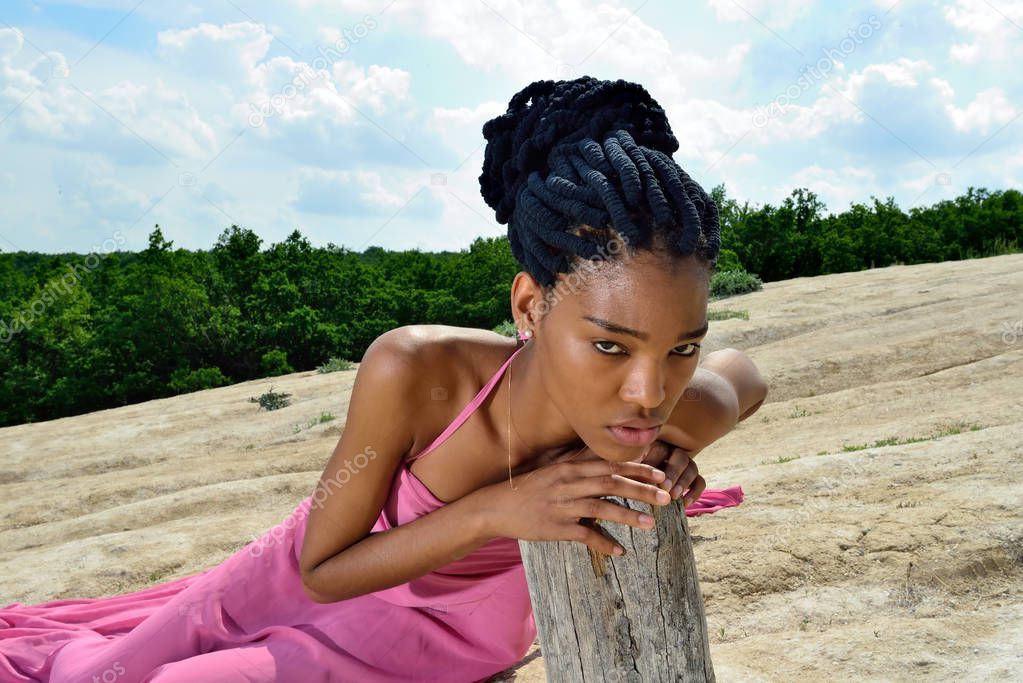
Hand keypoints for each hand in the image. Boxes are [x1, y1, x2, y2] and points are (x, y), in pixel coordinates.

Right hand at [479, 454, 672, 556]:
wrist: (495, 506)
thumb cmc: (527, 488)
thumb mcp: (552, 469)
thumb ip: (578, 465)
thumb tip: (605, 461)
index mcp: (570, 467)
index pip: (610, 465)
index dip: (638, 469)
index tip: (660, 475)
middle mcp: (568, 483)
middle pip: (612, 483)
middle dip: (642, 490)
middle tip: (666, 497)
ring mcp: (562, 505)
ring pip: (602, 508)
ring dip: (628, 515)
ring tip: (650, 523)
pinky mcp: (555, 528)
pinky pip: (585, 536)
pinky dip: (603, 543)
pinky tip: (620, 550)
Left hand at [638, 439, 705, 507]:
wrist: (647, 487)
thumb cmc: (635, 476)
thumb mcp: (632, 473)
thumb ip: (634, 473)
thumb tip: (631, 478)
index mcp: (658, 447)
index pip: (661, 450)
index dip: (656, 463)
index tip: (650, 478)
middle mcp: (675, 453)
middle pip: (680, 457)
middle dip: (673, 473)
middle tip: (665, 488)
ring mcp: (688, 465)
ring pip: (692, 469)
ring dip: (683, 483)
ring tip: (674, 496)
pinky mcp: (695, 478)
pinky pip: (700, 483)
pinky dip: (695, 493)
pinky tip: (685, 504)